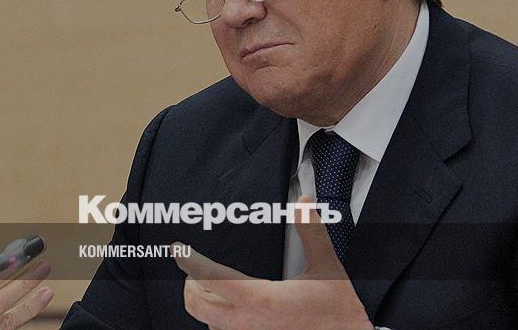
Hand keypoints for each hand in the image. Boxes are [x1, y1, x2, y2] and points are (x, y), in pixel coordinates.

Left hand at [174, 195, 372, 329]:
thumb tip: (304, 201)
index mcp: (263, 299)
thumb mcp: (327, 266)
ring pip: (207, 322)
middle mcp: (250, 323)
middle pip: (198, 305)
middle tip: (191, 265)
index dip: (191, 263)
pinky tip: (226, 305)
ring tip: (205, 283)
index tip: (178, 249)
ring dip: (202, 302)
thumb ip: (312, 231)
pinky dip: (216, 318)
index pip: (213, 279)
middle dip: (190, 283)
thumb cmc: (339, 310)